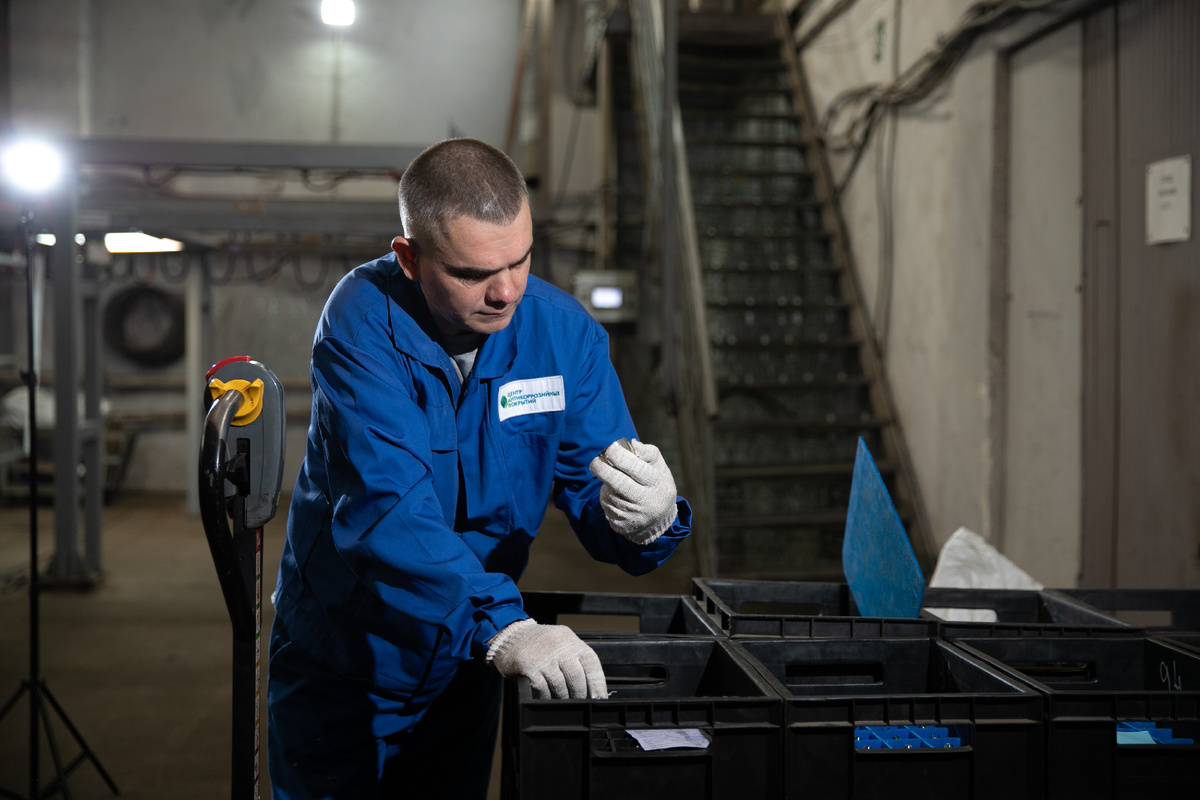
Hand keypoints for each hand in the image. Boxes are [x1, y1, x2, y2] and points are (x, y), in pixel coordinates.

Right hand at [487, 619, 607, 698]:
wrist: (509, 636)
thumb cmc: (538, 642)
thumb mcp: (559, 641)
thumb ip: (573, 657)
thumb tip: (590, 684)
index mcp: (570, 640)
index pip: (591, 663)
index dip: (598, 683)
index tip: (599, 697)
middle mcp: (559, 647)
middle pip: (577, 676)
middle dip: (580, 693)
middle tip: (580, 702)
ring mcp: (544, 657)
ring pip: (560, 685)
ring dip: (564, 697)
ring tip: (564, 702)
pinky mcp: (530, 667)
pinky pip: (543, 688)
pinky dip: (547, 697)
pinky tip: (547, 698)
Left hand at [588, 439, 677, 544]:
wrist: (659, 519)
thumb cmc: (656, 484)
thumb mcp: (659, 467)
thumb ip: (647, 452)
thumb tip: (631, 443)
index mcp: (658, 484)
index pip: (637, 468)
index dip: (620, 457)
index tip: (610, 448)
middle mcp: (648, 502)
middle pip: (619, 483)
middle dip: (603, 469)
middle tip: (595, 461)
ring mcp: (635, 516)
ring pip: (610, 494)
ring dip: (605, 484)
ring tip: (611, 479)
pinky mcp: (623, 525)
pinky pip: (606, 506)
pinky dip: (606, 497)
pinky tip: (613, 494)